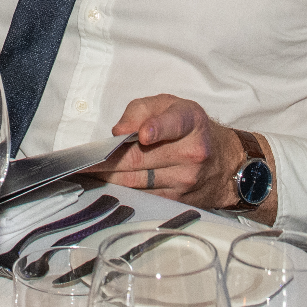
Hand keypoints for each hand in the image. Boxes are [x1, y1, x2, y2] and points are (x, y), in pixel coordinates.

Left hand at [88, 95, 244, 208]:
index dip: (158, 128)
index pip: (175, 124)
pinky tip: (106, 185)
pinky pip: (144, 197)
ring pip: (138, 181)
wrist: (225, 161)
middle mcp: (193, 152)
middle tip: (82, 162)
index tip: (143, 135)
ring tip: (85, 173)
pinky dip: (123, 191)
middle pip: (143, 158)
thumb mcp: (170, 106)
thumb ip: (141, 111)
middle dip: (109, 161)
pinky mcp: (180, 200)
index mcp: (191, 122)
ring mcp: (187, 180)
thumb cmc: (189, 128)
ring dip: (110, 178)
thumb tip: (119, 132)